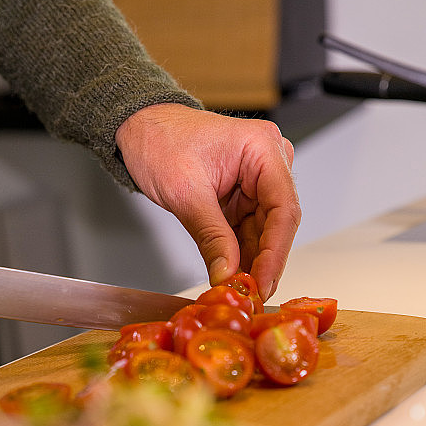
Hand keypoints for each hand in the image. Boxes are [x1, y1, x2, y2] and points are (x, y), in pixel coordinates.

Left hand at [115, 104, 300, 300]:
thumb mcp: (186, 193)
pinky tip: (233, 276)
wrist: (142, 129)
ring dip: (252, 263)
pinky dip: (240, 255)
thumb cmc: (161, 141)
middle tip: (251, 295)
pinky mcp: (245, 197)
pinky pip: (248, 232)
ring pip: (264, 233)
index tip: (263, 282)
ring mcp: (258, 181)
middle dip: (264, 263)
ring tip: (239, 291)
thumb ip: (211, 237)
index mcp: (263, 148)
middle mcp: (268, 163)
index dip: (276, 252)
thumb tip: (227, 274)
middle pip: (278, 225)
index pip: (283, 209)